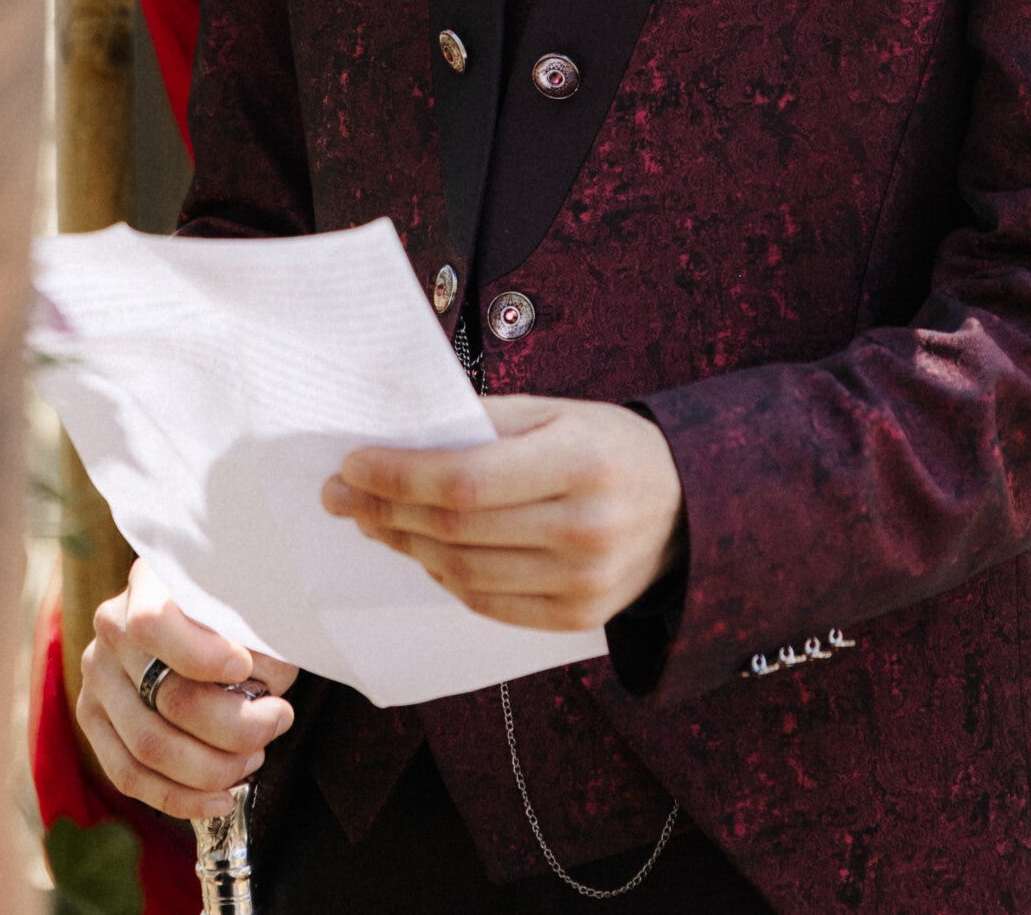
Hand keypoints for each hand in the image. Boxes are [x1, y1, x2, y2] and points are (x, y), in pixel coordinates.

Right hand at [77, 558, 297, 821]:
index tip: (245, 669)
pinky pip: (128, 775)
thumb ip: (253, 630)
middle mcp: (111, 627)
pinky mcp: (93, 719)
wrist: (192, 609)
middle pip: (165, 698)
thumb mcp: (244, 597)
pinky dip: (180, 798)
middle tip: (276, 721)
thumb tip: (266, 684)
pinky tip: (221, 798)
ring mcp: (96, 676)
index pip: (154, 623)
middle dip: (233, 726)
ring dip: (212, 767)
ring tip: (254, 757)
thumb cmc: (233, 604)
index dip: (202, 655)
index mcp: (147, 583)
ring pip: (148, 747)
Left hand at [322, 394, 684, 631]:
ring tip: (372, 518)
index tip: (353, 463)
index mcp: (581, 462)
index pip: (465, 480)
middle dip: (385, 509)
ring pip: (462, 573)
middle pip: (456, 530)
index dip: (399, 476)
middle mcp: (584, 530)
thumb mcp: (560, 411)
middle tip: (342, 492)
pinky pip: (486, 602)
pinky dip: (443, 575)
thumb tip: (401, 435)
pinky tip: (422, 548)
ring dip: (405, 544)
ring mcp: (582, 584)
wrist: (688, 507)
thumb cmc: (611, 446)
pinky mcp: (575, 619)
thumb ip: (486, 421)